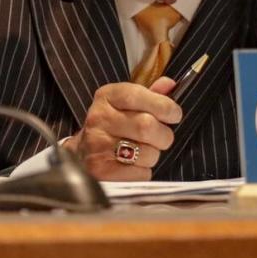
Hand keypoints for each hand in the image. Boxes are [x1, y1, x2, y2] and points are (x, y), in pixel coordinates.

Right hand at [63, 77, 179, 179]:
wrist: (82, 152)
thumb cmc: (112, 125)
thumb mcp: (127, 104)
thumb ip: (150, 94)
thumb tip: (170, 84)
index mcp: (107, 97)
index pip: (136, 95)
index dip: (162, 105)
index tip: (174, 114)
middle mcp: (99, 118)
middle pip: (146, 126)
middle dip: (163, 135)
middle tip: (160, 137)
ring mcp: (98, 145)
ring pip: (147, 153)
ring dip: (153, 155)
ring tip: (142, 151)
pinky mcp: (102, 170)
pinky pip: (140, 173)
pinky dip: (143, 172)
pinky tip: (131, 165)